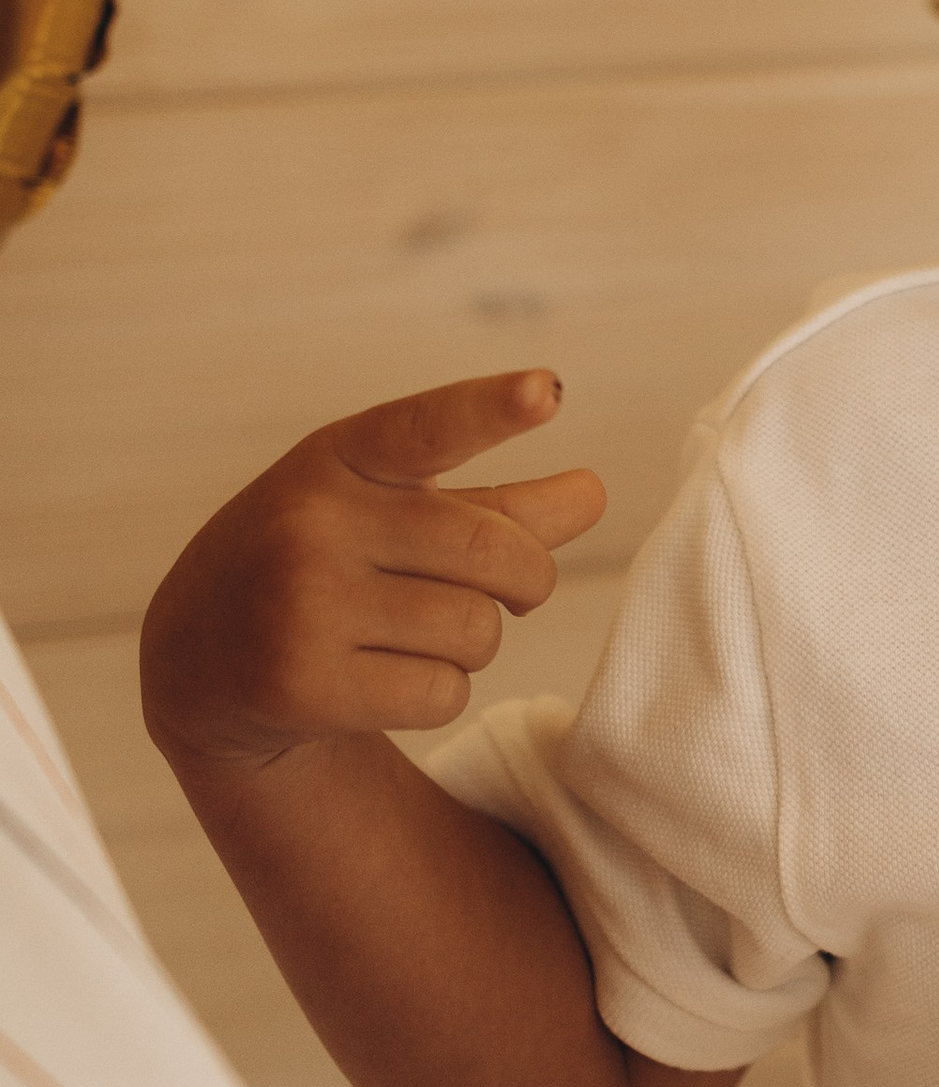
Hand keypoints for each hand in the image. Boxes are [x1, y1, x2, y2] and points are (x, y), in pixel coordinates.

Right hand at [140, 371, 606, 775]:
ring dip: (474, 644)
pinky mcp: (300, 685)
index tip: (546, 391)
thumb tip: (592, 495)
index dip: (491, 409)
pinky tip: (382, 681)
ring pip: (477, 630)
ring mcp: (302, 604)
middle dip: (528, 581)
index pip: (427, 428)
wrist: (199, 656)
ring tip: (415, 634)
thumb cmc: (324, 563)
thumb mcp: (391, 511)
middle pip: (496, 554)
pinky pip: (442, 694)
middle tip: (515, 593)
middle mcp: (314, 522)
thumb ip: (494, 503)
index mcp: (341, 458)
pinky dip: (439, 695)